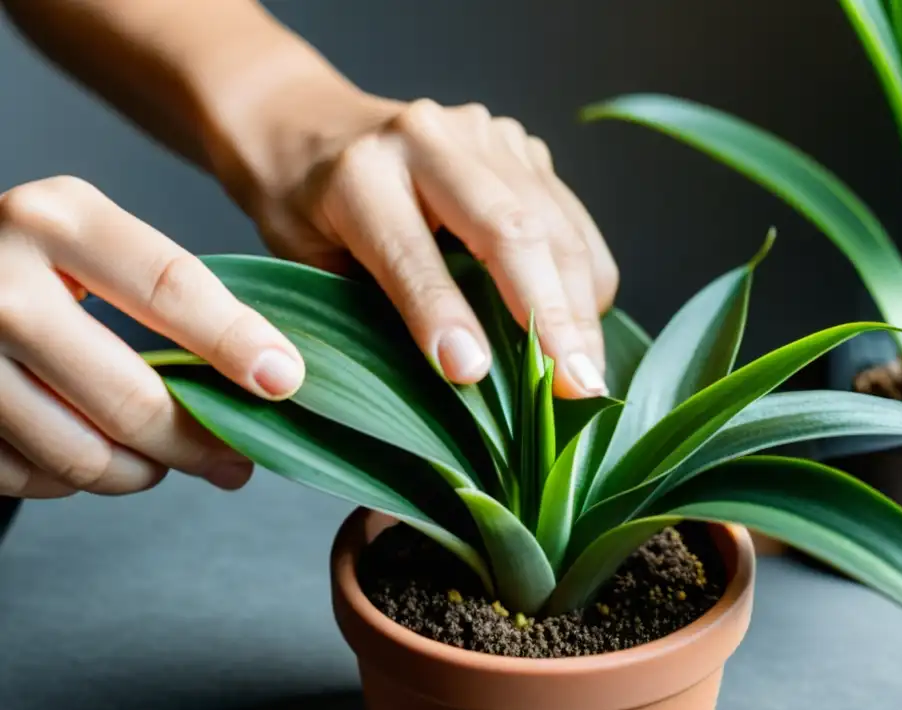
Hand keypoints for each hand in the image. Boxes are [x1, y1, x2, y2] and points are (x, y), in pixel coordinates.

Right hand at [0, 177, 304, 497]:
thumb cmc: (33, 263)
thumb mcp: (92, 241)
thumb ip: (167, 294)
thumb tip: (267, 374)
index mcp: (57, 221)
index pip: (170, 289)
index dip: (234, 342)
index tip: (282, 379)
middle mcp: (0, 283)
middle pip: (132, 398)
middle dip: (199, 442)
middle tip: (235, 457)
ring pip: (85, 456)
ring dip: (144, 470)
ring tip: (165, 456)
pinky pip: (35, 479)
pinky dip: (78, 477)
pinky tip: (94, 448)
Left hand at [218, 91, 618, 398]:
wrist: (314, 128)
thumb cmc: (305, 210)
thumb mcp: (309, 264)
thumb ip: (371, 308)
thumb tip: (454, 377)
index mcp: (361, 172)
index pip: (411, 252)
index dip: (443, 314)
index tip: (474, 374)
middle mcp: (429, 138)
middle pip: (509, 229)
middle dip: (549, 315)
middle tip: (577, 385)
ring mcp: (485, 135)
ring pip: (555, 226)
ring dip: (579, 308)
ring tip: (590, 375)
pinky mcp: (522, 147)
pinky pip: (572, 220)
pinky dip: (585, 279)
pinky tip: (583, 330)